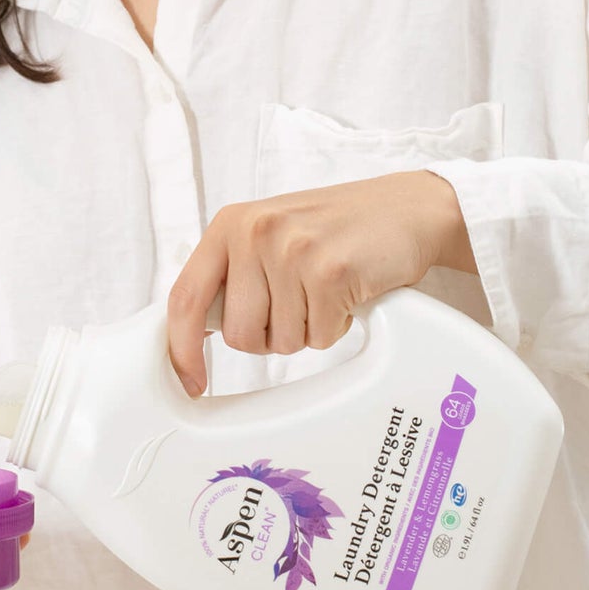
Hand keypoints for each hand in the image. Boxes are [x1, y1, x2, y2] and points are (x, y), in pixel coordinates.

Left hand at [166, 170, 467, 396]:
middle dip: (268, 337)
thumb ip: (234, 273)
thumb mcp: (271, 234)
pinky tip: (346, 294)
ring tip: (325, 292)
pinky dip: (334, 328)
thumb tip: (197, 330)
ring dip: (306, 331)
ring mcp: (292, 249)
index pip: (186, 296)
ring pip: (279, 341)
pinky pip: (318, 337)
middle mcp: (255, 231)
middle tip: (297, 306)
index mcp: (231, 224)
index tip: (190, 380)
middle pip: (237, 334)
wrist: (406, 209)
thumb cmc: (337, 229)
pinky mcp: (330, 271)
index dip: (182, 348)